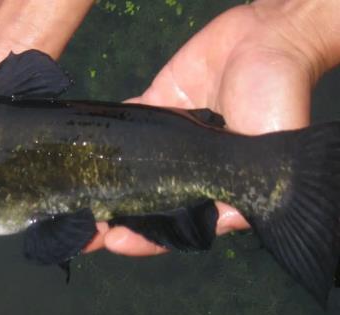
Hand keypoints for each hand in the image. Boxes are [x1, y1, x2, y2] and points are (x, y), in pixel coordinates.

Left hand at [86, 1, 326, 255]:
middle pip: (142, 203)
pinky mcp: (155, 107)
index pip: (172, 227)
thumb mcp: (263, 161)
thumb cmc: (276, 102)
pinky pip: (124, 125)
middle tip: (78, 228)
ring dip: (98, 183)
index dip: (143, 240)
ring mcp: (166, 141)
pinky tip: (79, 152)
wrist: (268, 40)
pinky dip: (103, 137)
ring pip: (125, 170)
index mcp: (212, 190)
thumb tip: (206, 228)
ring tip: (69, 198)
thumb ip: (237, 198)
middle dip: (110, 218)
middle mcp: (185, 170)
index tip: (113, 242)